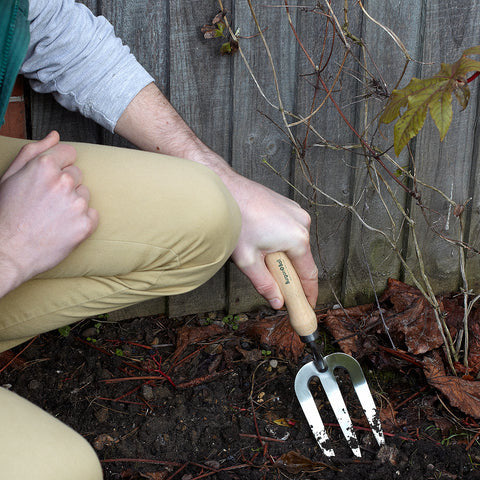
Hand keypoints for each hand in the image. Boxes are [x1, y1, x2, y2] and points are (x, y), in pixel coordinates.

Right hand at [0, 131, 98, 294]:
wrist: (8, 251)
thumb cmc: (7, 213)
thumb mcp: (11, 176)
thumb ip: (35, 151)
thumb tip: (55, 136)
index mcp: (44, 166)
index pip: (70, 153)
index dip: (58, 166)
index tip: (49, 180)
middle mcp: (64, 182)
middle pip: (77, 175)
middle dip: (65, 185)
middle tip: (46, 202)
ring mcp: (77, 204)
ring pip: (84, 194)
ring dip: (73, 203)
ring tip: (52, 216)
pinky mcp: (86, 224)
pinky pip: (92, 214)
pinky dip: (81, 220)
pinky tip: (62, 227)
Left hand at [114, 82, 317, 307]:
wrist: (224, 188)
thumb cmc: (234, 220)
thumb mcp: (247, 260)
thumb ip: (265, 284)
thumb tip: (277, 301)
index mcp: (297, 238)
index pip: (309, 274)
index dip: (308, 293)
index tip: (307, 305)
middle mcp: (302, 223)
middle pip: (302, 259)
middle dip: (291, 274)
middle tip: (277, 287)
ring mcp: (295, 211)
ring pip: (295, 244)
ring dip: (283, 256)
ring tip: (260, 257)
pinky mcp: (287, 205)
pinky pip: (289, 230)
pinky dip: (280, 241)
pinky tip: (261, 241)